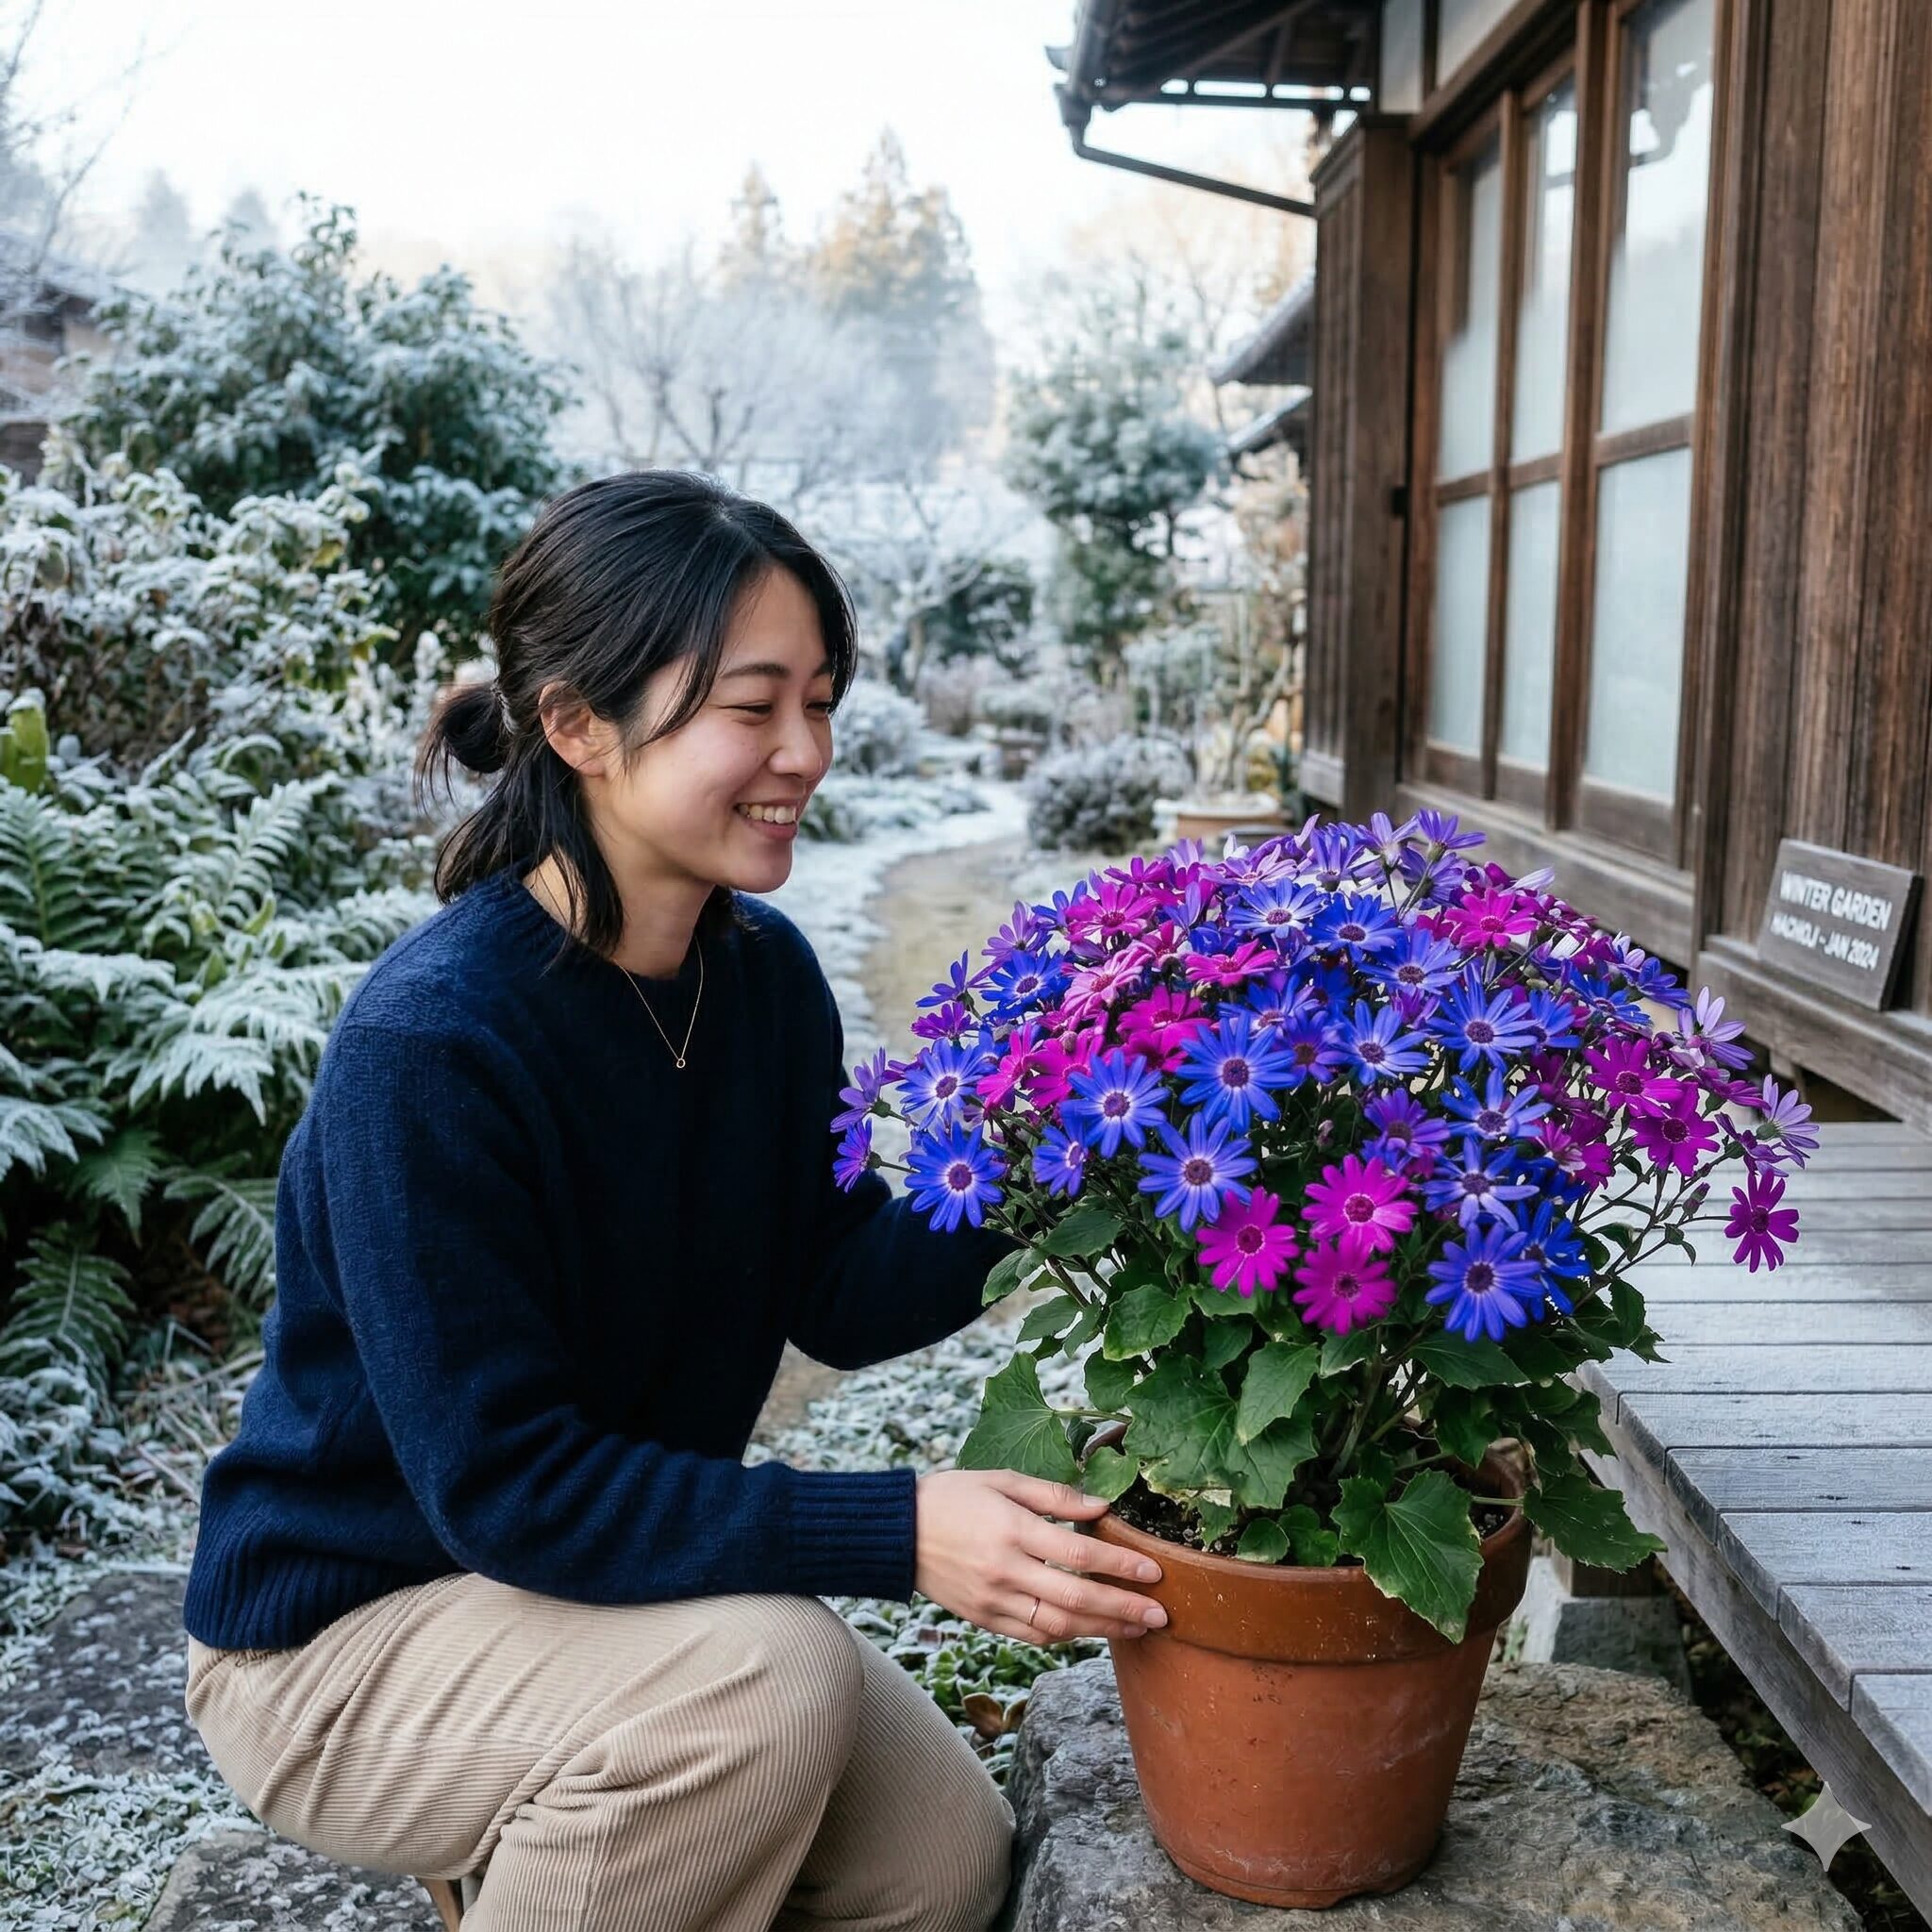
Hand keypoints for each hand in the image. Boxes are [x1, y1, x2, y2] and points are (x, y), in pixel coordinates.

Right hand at [913, 1468, 1166, 1643]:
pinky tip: (1090, 1631)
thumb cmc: (953, 1496)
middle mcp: (1006, 1571)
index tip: (1154, 1571)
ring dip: (1103, 1630)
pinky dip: (1066, 1637)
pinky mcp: (984, 1620)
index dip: (1121, 1564)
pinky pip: (1033, 1635)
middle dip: (1125, 1609)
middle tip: (1161, 1615)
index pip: (1080, 1553)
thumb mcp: (1003, 1481)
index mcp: (1013, 1530)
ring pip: (1059, 1626)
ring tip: (1136, 1629)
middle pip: (1077, 1599)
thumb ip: (1055, 1495)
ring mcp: (994, 1601)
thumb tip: (1102, 1506)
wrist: (897, 1533)